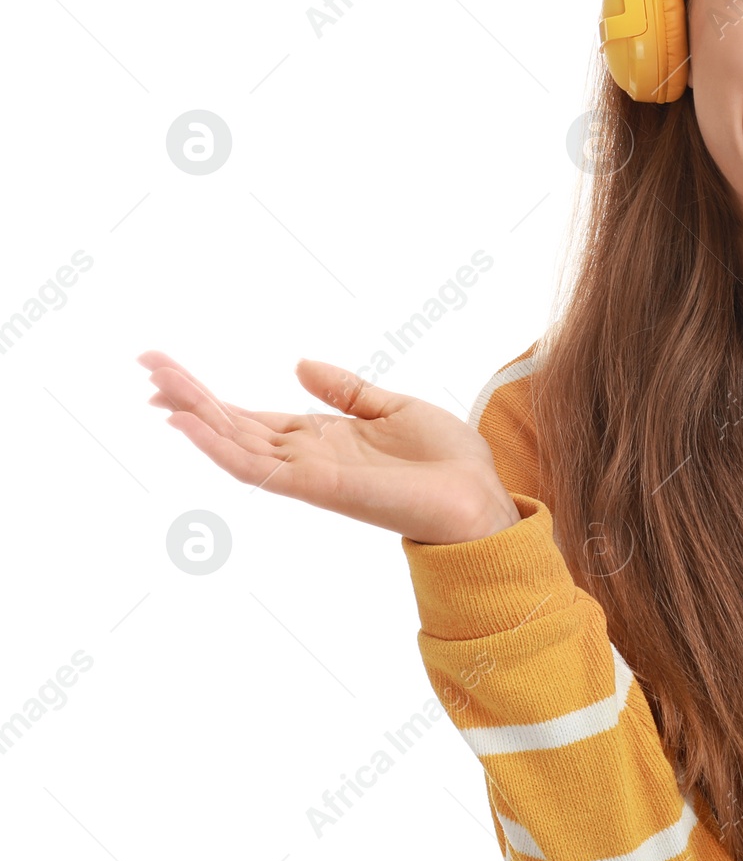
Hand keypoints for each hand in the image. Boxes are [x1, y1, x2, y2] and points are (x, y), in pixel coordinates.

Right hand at [137, 351, 522, 543]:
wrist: (478, 496)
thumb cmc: (445, 461)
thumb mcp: (393, 407)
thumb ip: (346, 390)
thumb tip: (299, 364)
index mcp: (321, 438)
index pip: (251, 416)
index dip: (210, 395)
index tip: (167, 369)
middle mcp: (306, 456)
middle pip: (233, 425)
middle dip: (189, 396)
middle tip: (146, 363)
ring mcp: (308, 473)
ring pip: (236, 442)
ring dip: (195, 414)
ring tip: (156, 385)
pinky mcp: (318, 485)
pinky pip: (259, 468)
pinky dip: (221, 447)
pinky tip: (191, 424)